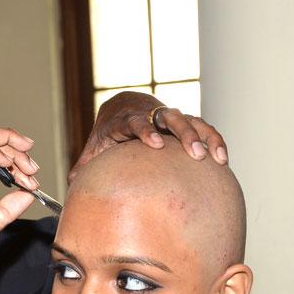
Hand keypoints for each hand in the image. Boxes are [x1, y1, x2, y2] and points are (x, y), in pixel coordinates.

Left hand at [68, 91, 227, 181]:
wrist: (121, 110)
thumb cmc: (106, 136)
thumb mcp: (94, 150)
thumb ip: (84, 167)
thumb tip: (72, 184)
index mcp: (125, 121)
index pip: (135, 122)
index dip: (145, 131)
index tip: (155, 143)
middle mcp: (149, 115)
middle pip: (168, 118)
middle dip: (182, 133)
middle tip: (193, 152)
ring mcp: (167, 118)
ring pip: (189, 120)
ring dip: (202, 137)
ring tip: (213, 157)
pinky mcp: (182, 123)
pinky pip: (201, 128)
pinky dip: (212, 140)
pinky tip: (222, 159)